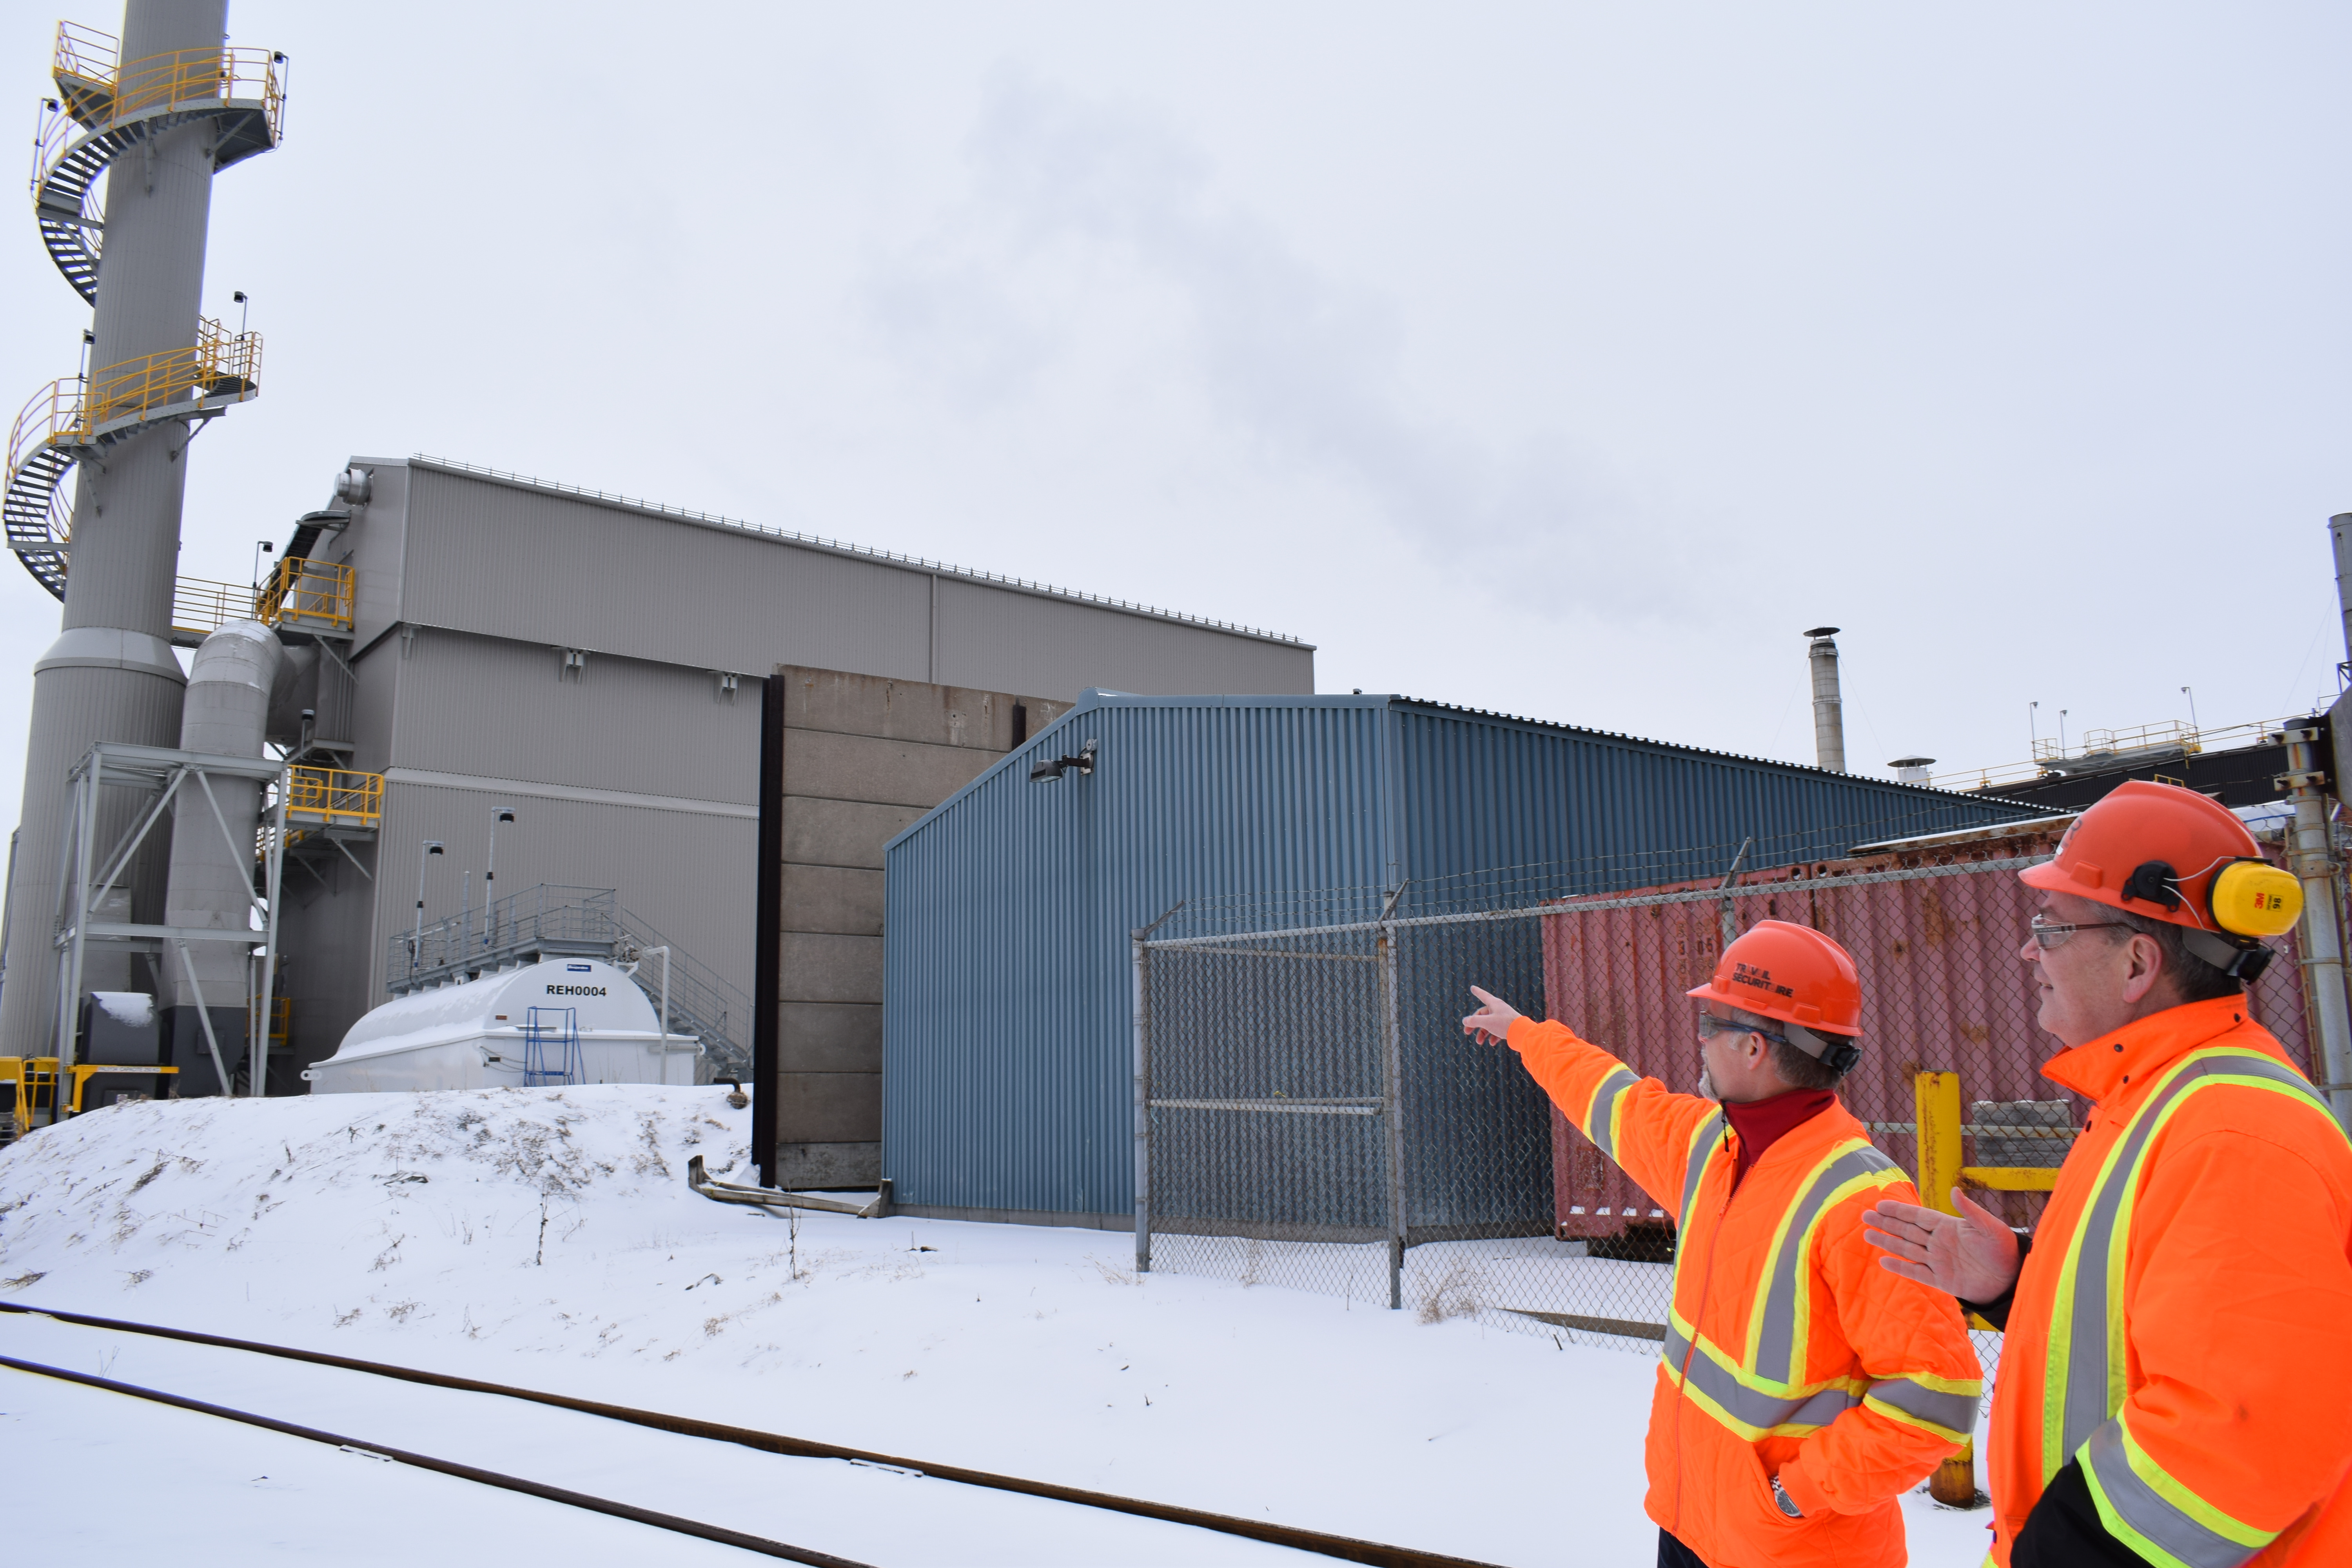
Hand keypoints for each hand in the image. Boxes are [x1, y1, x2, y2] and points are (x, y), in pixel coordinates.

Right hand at [1461, 986, 1521, 1044]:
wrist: (1522, 1033)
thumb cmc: (1504, 1024)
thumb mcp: (1487, 1022)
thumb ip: (1474, 1021)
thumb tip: (1465, 1021)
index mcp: (1494, 1004)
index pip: (1483, 995)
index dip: (1477, 992)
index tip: (1472, 987)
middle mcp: (1499, 1009)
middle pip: (1483, 1015)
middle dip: (1474, 1025)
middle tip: (1466, 1032)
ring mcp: (1504, 1018)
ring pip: (1489, 1024)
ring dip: (1483, 1034)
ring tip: (1479, 1042)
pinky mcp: (1508, 1026)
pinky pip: (1497, 1030)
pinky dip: (1493, 1037)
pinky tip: (1492, 1043)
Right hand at [1860, 1189, 2021, 1303]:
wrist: (2012, 1279)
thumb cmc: (2004, 1250)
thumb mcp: (1990, 1227)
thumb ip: (1970, 1210)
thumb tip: (1953, 1190)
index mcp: (1949, 1227)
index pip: (1918, 1216)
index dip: (1899, 1210)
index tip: (1880, 1204)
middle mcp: (1939, 1243)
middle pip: (1907, 1231)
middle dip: (1886, 1223)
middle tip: (1865, 1216)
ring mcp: (1939, 1262)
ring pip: (1907, 1249)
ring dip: (1887, 1242)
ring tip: (1867, 1234)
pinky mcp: (1942, 1281)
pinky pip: (1917, 1273)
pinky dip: (1900, 1267)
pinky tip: (1884, 1261)